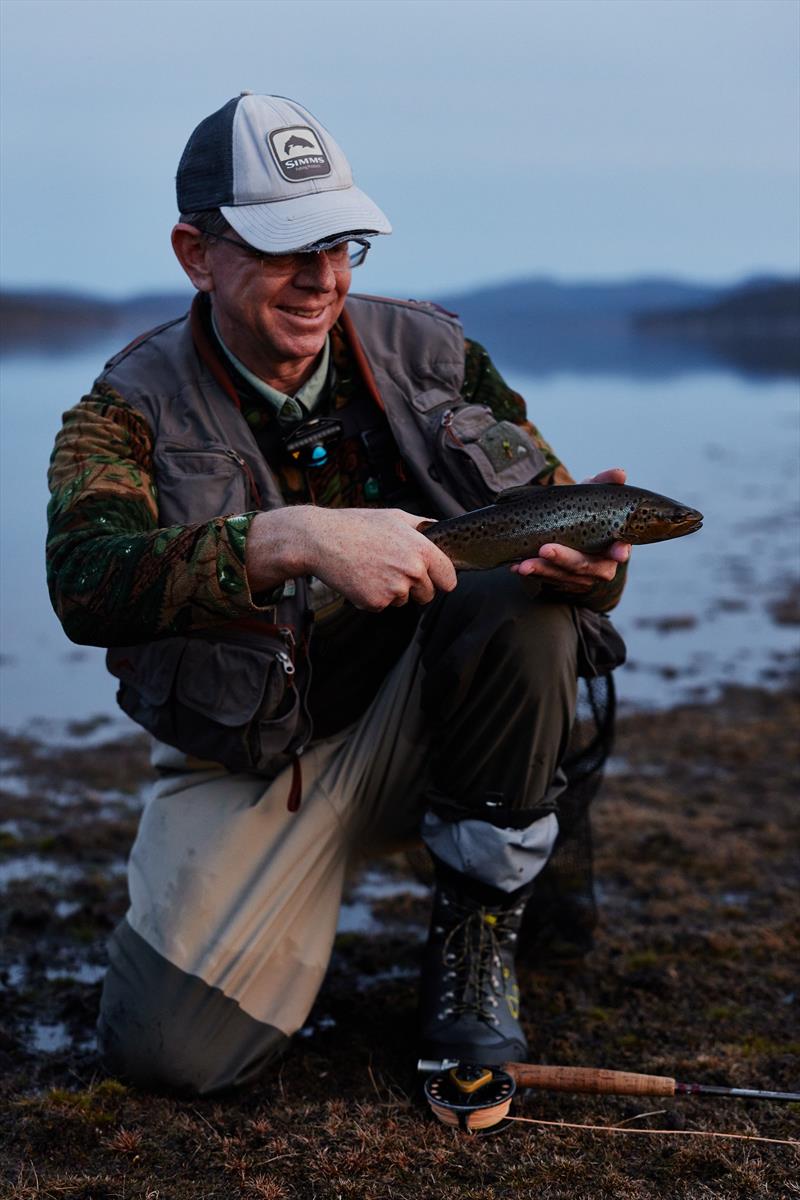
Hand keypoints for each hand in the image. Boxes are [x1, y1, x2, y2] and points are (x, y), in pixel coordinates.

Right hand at [246, 505, 457, 610]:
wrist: (321, 540)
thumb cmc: (358, 525)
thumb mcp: (395, 517)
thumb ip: (422, 526)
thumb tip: (440, 531)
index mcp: (422, 550)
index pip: (449, 578)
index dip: (442, 579)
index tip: (435, 579)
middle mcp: (412, 571)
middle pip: (428, 594)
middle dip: (415, 587)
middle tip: (392, 569)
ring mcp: (394, 589)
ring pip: (403, 601)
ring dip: (391, 591)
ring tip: (372, 568)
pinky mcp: (375, 602)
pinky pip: (382, 606)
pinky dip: (372, 596)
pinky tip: (361, 577)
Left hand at [509, 467, 630, 592]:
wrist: (563, 525)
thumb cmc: (582, 510)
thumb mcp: (591, 495)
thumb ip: (605, 483)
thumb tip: (619, 473)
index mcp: (613, 544)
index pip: (619, 551)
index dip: (619, 551)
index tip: (618, 552)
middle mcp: (600, 565)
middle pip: (586, 566)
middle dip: (565, 559)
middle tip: (545, 549)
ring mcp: (581, 577)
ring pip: (563, 576)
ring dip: (543, 570)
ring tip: (524, 565)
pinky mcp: (562, 581)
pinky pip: (546, 579)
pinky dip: (532, 573)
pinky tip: (516, 566)